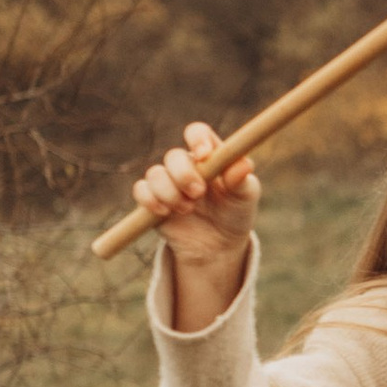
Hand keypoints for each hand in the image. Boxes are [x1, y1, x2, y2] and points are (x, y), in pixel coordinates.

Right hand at [133, 121, 258, 330]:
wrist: (218, 252)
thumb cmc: (236, 218)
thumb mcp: (246, 200)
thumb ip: (244, 181)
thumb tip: (243, 164)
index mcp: (210, 159)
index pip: (198, 135)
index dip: (198, 139)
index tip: (205, 151)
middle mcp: (187, 168)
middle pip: (173, 155)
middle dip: (183, 172)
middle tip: (196, 192)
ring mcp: (167, 186)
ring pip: (154, 174)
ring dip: (167, 190)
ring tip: (185, 208)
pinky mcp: (152, 206)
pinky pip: (140, 193)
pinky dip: (150, 201)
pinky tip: (166, 214)